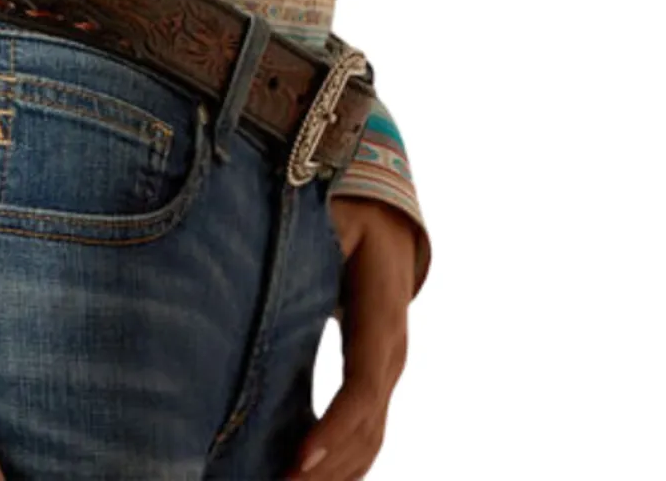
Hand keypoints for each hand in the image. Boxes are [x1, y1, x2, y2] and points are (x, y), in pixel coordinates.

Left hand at [285, 196, 427, 480]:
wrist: (386, 218)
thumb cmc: (351, 212)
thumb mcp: (334, 215)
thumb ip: (313, 239)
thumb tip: (273, 255)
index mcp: (381, 314)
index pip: (362, 386)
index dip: (334, 428)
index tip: (300, 460)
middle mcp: (392, 351)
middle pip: (367, 427)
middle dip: (327, 467)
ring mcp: (388, 368)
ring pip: (371, 438)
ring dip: (335, 473)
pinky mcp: (375, 376)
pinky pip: (366, 430)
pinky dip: (342, 462)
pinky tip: (309, 476)